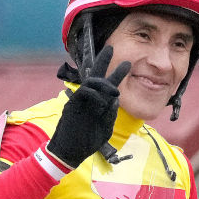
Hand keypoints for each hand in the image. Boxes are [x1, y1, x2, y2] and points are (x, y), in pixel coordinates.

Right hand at [45, 44, 131, 168]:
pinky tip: (102, 103)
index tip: (127, 63)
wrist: (71, 152)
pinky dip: (95, 95)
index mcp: (99, 103)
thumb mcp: (106, 127)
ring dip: (105, 84)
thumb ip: (111, 113)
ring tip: (116, 91)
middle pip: (97, 74)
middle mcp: (90, 98)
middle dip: (104, 60)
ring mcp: (81, 100)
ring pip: (92, 81)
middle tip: (112, 47)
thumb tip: (115, 98)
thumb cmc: (88, 141)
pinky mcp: (73, 104)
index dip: (117, 73)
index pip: (108, 84)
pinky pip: (84, 92)